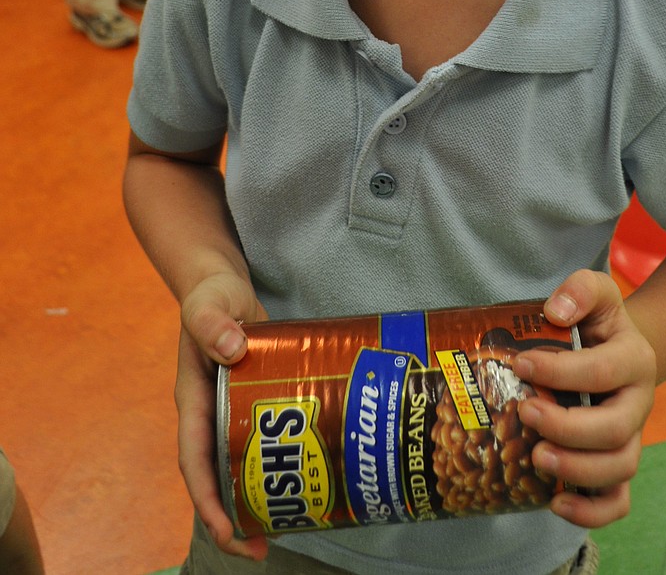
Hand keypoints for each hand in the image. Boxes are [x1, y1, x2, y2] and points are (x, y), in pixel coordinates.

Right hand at [177, 273, 269, 560]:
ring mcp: (230, 412)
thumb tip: (231, 348)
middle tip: (260, 550)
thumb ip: (214, 321)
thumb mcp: (210, 303)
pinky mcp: (253, 405)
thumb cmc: (213, 295)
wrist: (223, 286)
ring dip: (253, 500)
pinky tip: (301, 481)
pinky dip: (275, 467)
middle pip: (214, 477)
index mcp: (194, 398)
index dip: (206, 498)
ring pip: (237, 467)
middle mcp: (209, 414)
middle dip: (231, 518)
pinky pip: (258, 444)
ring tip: (283, 530)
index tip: (225, 530)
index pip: (195, 458)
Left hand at [512, 270, 656, 528]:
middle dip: (567, 427)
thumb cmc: (597, 323)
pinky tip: (554, 503)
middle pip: (615, 429)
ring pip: (619, 468)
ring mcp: (631, 438)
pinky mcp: (617, 465)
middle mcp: (637, 403)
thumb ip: (580, 290)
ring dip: (577, 470)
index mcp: (634, 359)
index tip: (520, 364)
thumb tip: (554, 311)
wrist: (618, 350)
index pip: (603, 370)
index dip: (560, 371)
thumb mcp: (595, 293)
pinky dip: (591, 513)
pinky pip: (618, 502)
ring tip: (536, 457)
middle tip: (524, 411)